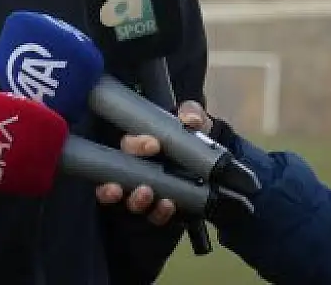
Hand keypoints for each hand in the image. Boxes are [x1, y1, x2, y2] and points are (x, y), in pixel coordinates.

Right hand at [94, 100, 212, 224]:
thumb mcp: (194, 120)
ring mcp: (144, 193)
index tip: (154, 145)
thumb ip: (192, 114)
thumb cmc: (192, 136)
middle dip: (122, 180)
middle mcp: (135, 171)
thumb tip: (189, 119)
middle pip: (118, 178)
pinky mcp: (158, 211)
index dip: (136, 146)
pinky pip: (153, 216)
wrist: (213, 164)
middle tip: (141, 180)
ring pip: (129, 201)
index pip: (127, 146)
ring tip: (148, 194)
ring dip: (136, 200)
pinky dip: (159, 214)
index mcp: (139, 147)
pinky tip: (168, 206)